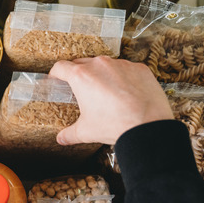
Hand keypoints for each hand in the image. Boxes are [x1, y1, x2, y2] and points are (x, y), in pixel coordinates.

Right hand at [49, 57, 173, 145]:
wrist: (148, 125)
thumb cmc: (115, 125)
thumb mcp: (86, 131)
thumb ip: (70, 134)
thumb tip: (61, 139)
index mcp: (81, 77)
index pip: (61, 67)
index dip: (55, 74)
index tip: (56, 79)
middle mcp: (100, 65)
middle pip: (82, 63)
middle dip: (79, 74)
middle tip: (81, 89)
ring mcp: (121, 64)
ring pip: (105, 65)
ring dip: (102, 75)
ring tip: (105, 92)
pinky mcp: (139, 68)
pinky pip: (126, 69)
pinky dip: (123, 78)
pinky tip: (126, 93)